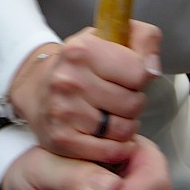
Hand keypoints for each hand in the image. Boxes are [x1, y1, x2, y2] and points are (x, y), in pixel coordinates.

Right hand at [8, 21, 161, 162]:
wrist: (37, 89)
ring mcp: (63, 111)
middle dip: (132, 103)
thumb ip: (144, 39)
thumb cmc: (81, 66)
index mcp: (82, 50)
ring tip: (111, 115)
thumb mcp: (110, 38)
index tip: (125, 77)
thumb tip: (153, 70)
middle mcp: (69, 80)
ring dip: (124, 126)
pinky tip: (107, 136)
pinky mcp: (62, 139)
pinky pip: (110, 151)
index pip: (139, 73)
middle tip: (116, 98)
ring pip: (124, 130)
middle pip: (134, 104)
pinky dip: (116, 147)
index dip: (139, 78)